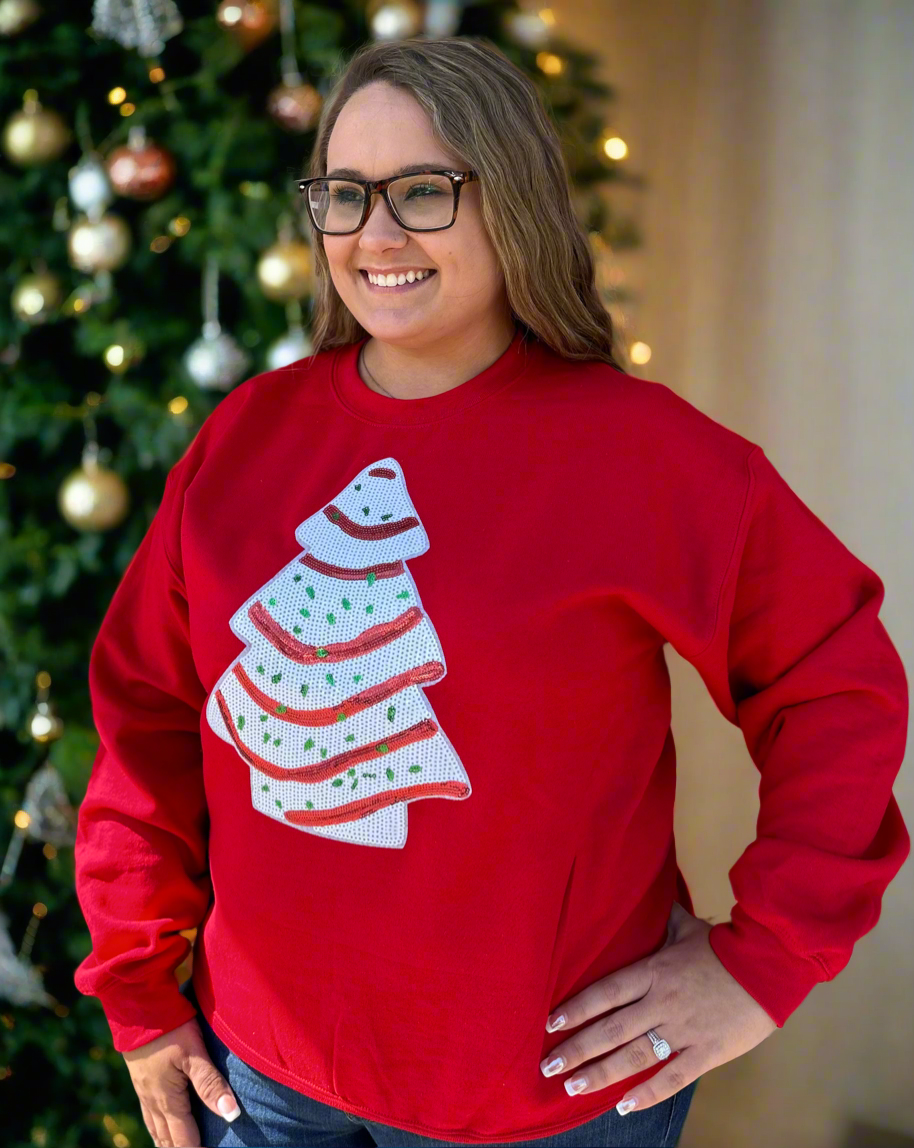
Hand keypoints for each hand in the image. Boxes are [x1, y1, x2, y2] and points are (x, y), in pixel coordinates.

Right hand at [122, 1016, 240, 1146]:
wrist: (137, 1007)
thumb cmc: (170, 1027)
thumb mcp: (194, 1052)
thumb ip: (211, 1083)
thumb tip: (231, 1115)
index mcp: (168, 1100)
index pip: (185, 1139)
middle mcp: (153, 1101)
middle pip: (168, 1139)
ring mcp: (144, 1092)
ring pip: (156, 1130)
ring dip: (168, 1143)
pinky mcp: (140, 1081)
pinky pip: (149, 1116)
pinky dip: (158, 1129)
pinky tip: (162, 1127)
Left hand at [539, 901, 777, 1114]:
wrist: (769, 966)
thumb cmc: (726, 946)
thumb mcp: (687, 927)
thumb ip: (661, 921)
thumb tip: (644, 896)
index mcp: (654, 971)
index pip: (605, 992)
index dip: (576, 1009)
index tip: (550, 1024)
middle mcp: (661, 1002)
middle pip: (610, 1029)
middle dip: (577, 1049)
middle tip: (548, 1067)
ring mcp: (682, 1029)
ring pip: (633, 1056)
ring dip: (600, 1074)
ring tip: (571, 1087)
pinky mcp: (706, 1052)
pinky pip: (672, 1077)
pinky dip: (647, 1094)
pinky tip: (623, 1106)